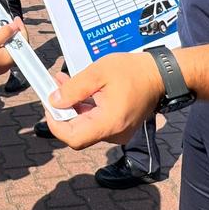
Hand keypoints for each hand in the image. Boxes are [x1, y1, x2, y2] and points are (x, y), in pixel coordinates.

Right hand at [0, 19, 22, 84]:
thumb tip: (16, 26)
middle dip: (8, 30)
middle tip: (3, 20)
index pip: (22, 42)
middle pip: (11, 43)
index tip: (15, 18)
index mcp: (9, 58)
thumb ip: (5, 32)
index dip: (20, 28)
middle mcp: (5, 62)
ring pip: (0, 46)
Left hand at [45, 52, 162, 148]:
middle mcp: (114, 133)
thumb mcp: (98, 73)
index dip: (56, 125)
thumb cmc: (132, 71)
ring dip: (71, 106)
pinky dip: (83, 107)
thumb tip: (54, 101)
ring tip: (62, 82)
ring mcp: (117, 132)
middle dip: (62, 111)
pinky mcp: (118, 126)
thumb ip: (74, 89)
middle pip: (77, 132)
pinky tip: (76, 88)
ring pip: (85, 125)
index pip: (74, 138)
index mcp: (109, 123)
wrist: (160, 75)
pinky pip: (95, 121)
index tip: (48, 106)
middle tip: (52, 88)